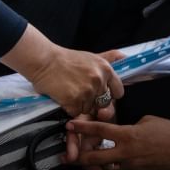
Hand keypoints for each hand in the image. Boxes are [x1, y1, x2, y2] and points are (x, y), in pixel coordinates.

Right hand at [1, 27, 124, 117]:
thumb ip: (109, 58)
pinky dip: (70, 109)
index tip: (102, 94)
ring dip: (81, 106)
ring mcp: (87, 92)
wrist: (44, 61)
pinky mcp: (74, 102)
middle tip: (81, 92)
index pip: (119, 91)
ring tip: (70, 92)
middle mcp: (99, 80)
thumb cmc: (66, 59)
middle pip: (104, 103)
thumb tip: (125, 57)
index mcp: (105, 69)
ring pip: (90, 110)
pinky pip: (77, 113)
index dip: (110, 95)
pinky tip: (64, 97)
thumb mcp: (91, 56)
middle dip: (95, 102)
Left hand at [69, 115, 169, 169]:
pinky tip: (104, 166)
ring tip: (83, 164)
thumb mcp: (146, 121)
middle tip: (67, 156)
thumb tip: (119, 130)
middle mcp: (126, 153)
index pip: (100, 131)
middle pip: (95, 157)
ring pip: (105, 169)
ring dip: (94, 166)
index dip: (83, 127)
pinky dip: (109, 169)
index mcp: (128, 135)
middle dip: (79, 157)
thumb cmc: (169, 131)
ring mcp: (130, 166)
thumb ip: (129, 126)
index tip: (70, 124)